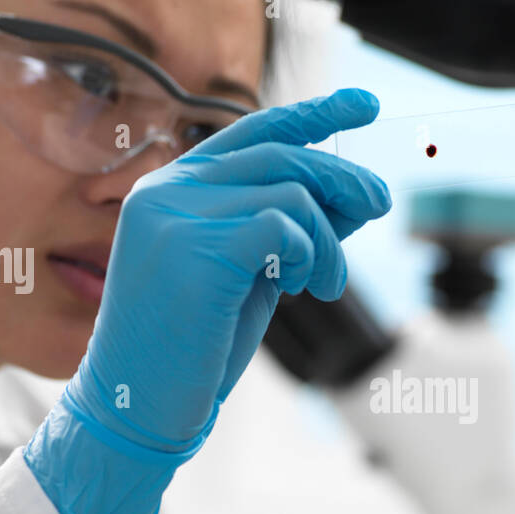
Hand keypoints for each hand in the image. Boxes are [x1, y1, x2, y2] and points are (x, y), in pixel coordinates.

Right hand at [24, 88, 391, 513]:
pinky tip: (303, 287)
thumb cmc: (192, 347)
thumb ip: (289, 230)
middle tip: (379, 206)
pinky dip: (308, 252)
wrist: (136, 408)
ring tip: (324, 284)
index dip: (314, 113)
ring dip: (326, 240)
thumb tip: (358, 193)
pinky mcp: (193, 251)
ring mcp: (173, 217)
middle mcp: (165, 191)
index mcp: (172, 189)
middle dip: (342, 179)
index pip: (253, 132)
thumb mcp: (250, 274)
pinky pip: (280, 224)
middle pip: (281, 154)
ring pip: (289, 192)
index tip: (366, 105)